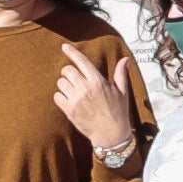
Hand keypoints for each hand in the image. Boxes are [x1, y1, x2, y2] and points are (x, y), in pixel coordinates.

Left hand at [52, 47, 140, 168]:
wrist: (111, 135)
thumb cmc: (118, 112)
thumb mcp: (122, 92)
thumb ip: (121, 74)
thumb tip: (125, 59)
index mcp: (98, 81)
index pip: (82, 61)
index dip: (72, 52)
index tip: (64, 46)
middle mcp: (86, 89)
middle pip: (67, 70)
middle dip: (69, 73)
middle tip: (76, 80)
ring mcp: (77, 100)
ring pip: (60, 82)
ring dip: (65, 85)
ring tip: (74, 92)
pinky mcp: (70, 111)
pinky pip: (57, 96)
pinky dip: (61, 97)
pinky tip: (69, 101)